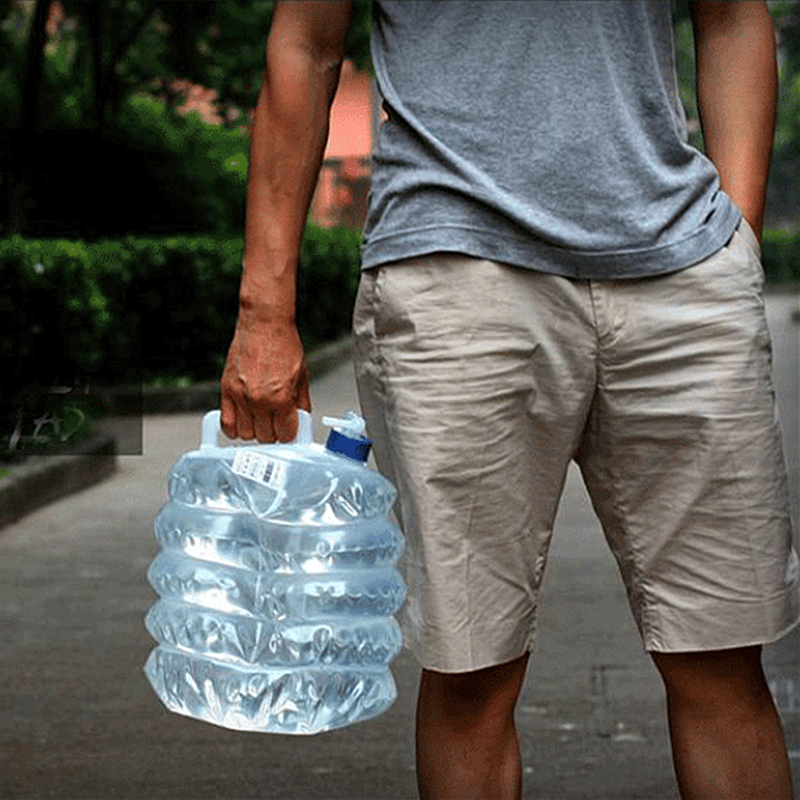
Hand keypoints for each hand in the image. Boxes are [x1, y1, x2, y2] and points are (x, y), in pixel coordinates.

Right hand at [220, 314, 310, 442]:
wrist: (264, 324)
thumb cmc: (283, 344)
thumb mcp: (302, 376)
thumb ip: (301, 402)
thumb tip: (300, 419)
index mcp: (282, 398)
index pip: (286, 435)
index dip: (289, 434)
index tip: (289, 430)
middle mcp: (260, 401)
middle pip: (266, 438)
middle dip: (273, 432)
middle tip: (276, 422)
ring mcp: (241, 397)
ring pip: (246, 435)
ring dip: (254, 431)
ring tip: (260, 419)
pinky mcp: (227, 390)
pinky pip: (226, 424)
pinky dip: (234, 428)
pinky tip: (243, 420)